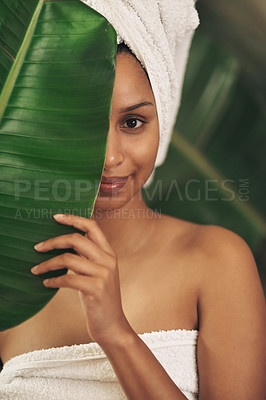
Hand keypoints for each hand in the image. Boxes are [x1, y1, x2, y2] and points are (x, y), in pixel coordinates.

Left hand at [31, 214, 130, 346]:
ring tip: (36, 270)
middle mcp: (108, 260)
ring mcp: (103, 274)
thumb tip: (63, 245)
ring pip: (69, 259)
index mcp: (109, 253)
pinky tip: (47, 283)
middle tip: (37, 247)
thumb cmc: (100, 299)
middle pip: (77, 239)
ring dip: (48, 264)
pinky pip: (68, 279)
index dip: (74, 219)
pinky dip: (53, 280)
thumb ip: (87, 258)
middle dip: (53, 241)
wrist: (112, 325)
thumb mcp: (97, 273)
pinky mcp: (96, 289)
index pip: (93, 227)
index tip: (56, 217)